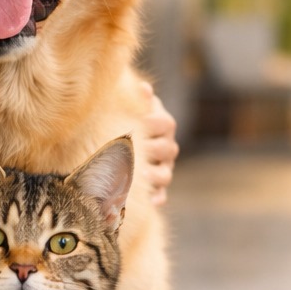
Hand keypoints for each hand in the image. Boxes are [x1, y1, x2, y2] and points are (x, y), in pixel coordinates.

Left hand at [137, 81, 179, 205]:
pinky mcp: (157, 187)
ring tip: (138, 176)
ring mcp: (164, 168)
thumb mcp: (133, 105)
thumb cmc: (127, 116)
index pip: (164, 123)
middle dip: (151, 151)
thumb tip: (143, 88)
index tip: (136, 122)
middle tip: (131, 151)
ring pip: (165, 174)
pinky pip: (160, 195)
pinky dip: (156, 198)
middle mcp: (168, 147)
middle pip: (168, 150)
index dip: (151, 123)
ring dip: (153, 176)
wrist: (122, 136)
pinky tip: (147, 201)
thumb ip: (138, 99)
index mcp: (164, 125)